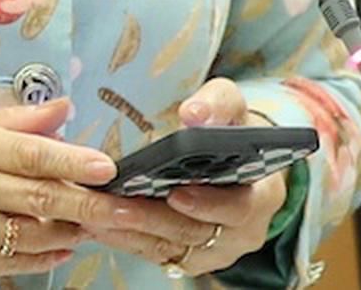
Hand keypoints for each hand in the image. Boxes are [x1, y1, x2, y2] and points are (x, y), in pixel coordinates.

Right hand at [0, 97, 127, 279]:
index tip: (107, 166)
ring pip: (29, 235)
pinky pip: (13, 263)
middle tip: (124, 208)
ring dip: (70, 232)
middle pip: (37, 197)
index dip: (71, 160)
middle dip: (87, 204)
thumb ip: (17, 120)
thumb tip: (64, 107)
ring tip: (95, 225)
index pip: (29, 153)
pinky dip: (45, 257)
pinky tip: (64, 247)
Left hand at [83, 79, 291, 275]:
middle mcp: (244, 231)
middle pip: (196, 233)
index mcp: (262, 195)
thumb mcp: (233, 105)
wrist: (237, 159)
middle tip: (117, 208)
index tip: (175, 192)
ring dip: (133, 233)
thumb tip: (193, 113)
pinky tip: (100, 224)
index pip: (238, 208)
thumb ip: (217, 103)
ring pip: (173, 247)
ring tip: (97, 214)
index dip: (207, 205)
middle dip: (153, 220)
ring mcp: (218, 249)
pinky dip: (129, 240)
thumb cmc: (233, 130)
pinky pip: (159, 254)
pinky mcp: (193, 258)